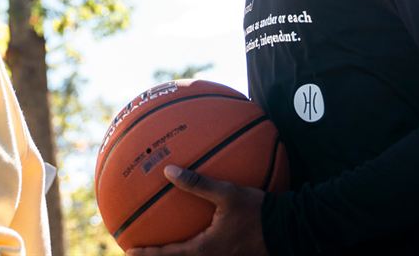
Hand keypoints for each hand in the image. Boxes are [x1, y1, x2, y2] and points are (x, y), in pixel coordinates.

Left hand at [126, 165, 267, 255]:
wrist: (289, 230)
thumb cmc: (258, 212)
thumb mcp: (227, 194)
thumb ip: (197, 183)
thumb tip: (168, 170)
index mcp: (205, 250)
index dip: (147, 255)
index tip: (128, 251)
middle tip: (138, 252)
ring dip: (175, 254)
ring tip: (161, 248)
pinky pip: (206, 254)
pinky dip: (192, 248)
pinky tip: (194, 236)